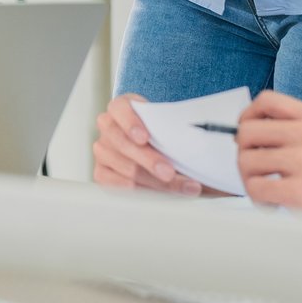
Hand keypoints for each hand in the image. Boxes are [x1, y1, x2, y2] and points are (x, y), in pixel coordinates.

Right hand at [92, 94, 210, 195]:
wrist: (148, 141)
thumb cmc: (159, 130)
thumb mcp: (164, 122)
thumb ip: (173, 129)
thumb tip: (200, 142)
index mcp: (120, 107)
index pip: (120, 110)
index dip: (131, 124)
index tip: (145, 138)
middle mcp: (107, 127)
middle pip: (125, 145)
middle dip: (149, 161)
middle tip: (169, 172)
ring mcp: (102, 150)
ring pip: (126, 169)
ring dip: (156, 181)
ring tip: (182, 187)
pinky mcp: (101, 172)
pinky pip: (119, 186)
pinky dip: (142, 192)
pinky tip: (160, 195)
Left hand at [234, 90, 301, 213]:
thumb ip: (297, 127)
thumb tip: (253, 128)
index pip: (268, 101)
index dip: (247, 114)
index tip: (245, 129)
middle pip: (248, 131)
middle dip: (244, 151)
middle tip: (254, 166)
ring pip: (247, 160)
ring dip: (250, 179)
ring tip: (266, 188)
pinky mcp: (300, 189)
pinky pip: (256, 188)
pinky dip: (258, 199)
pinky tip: (273, 202)